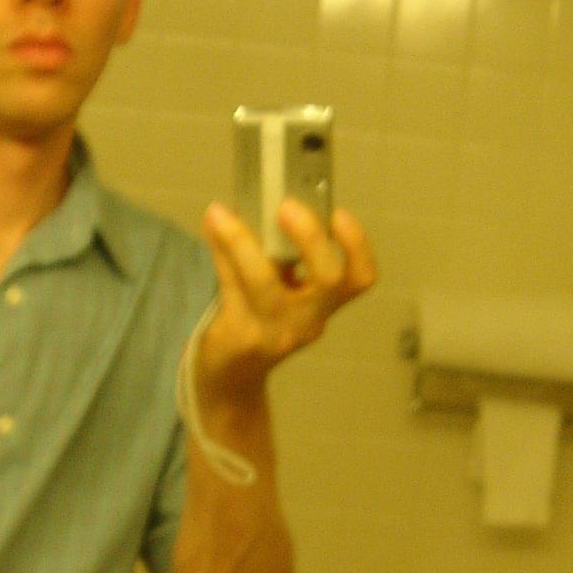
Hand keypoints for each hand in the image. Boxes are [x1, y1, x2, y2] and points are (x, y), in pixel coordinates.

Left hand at [198, 198, 376, 405]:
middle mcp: (308, 320)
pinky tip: (213, 226)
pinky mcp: (243, 337)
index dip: (357, 246)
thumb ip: (269, 248)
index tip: (338, 214)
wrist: (230, 376)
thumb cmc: (255, 319)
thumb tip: (252, 197)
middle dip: (310, 236)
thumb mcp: (275, 287)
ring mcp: (277, 333)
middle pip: (328, 279)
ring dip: (242, 243)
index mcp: (324, 303)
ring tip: (221, 214)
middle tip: (285, 206)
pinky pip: (231, 287)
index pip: (360, 277)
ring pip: (266, 284)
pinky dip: (220, 252)